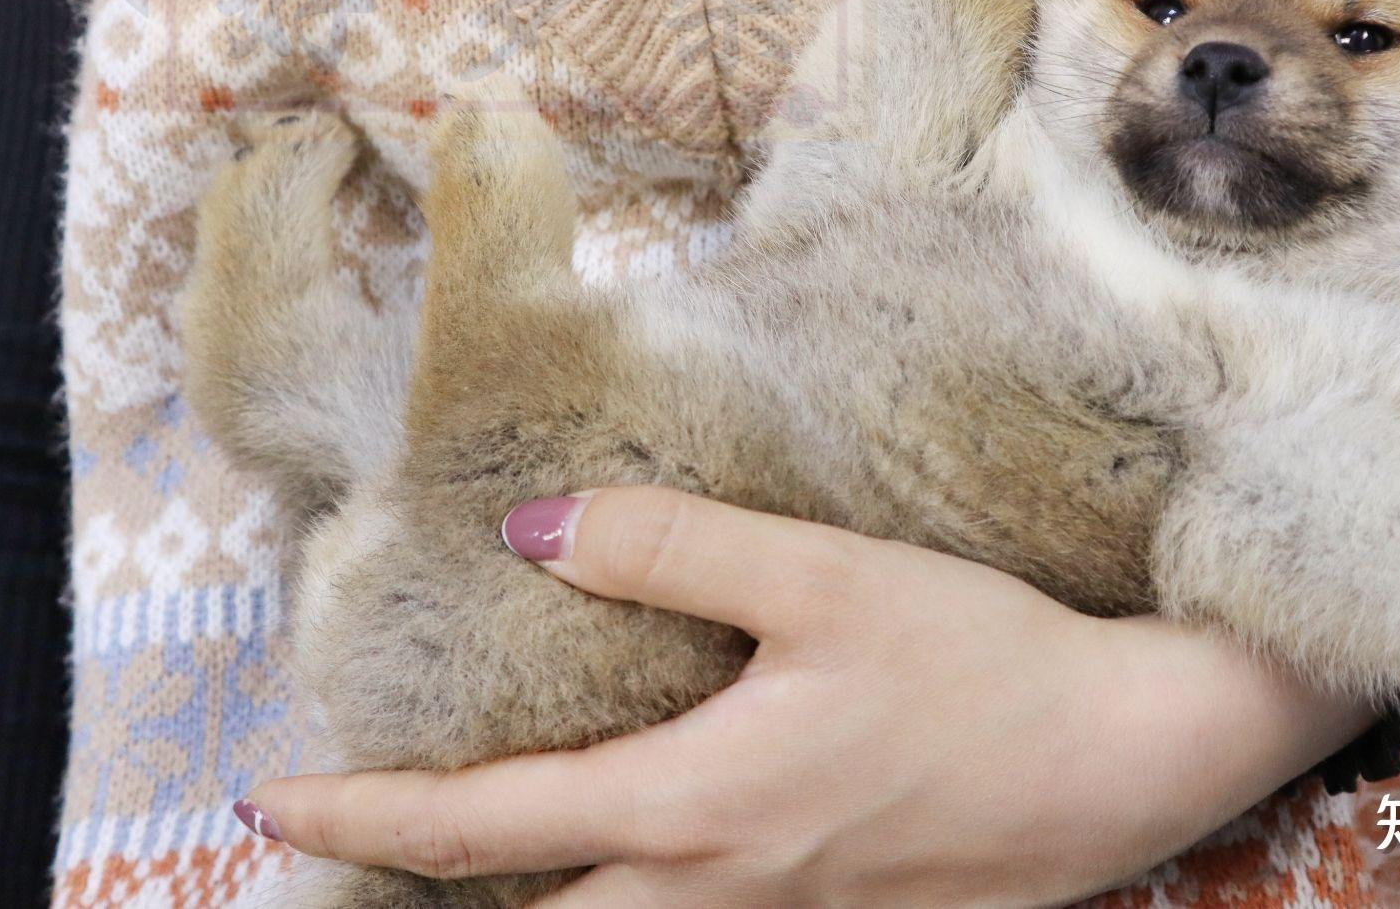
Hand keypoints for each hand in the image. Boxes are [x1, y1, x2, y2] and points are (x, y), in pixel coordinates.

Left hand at [240, 487, 1373, 906]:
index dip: (364, 817)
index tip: (272, 803)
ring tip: (465, 870)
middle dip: (419, 908)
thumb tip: (534, 529)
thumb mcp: (824, 579)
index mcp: (693, 805)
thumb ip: (673, 548)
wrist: (1126, 761)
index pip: (481, 828)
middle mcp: (715, 894)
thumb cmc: (983, 664)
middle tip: (345, 857)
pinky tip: (625, 865)